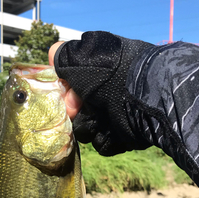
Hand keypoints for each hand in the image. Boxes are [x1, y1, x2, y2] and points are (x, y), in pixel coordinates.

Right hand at [50, 31, 153, 155]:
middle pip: (76, 111)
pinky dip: (104, 140)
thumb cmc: (111, 74)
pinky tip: (111, 132)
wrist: (145, 99)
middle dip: (75, 112)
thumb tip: (53, 53)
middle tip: (77, 109)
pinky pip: (102, 144)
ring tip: (98, 122)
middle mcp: (106, 94)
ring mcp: (115, 116)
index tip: (66, 92)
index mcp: (98, 74)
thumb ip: (64, 57)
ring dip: (88, 127)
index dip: (64, 91)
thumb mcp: (81, 57)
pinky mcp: (123, 136)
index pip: (71, 87)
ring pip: (86, 130)